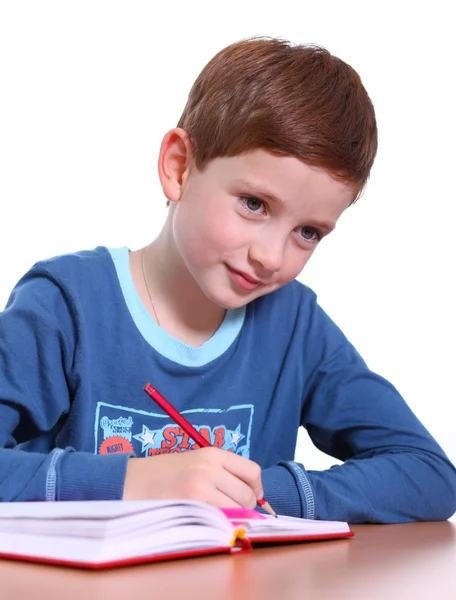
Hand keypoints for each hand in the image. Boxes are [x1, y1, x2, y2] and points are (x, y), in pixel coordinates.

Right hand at [123, 447, 262, 507]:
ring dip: (233, 517)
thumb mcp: (195, 461)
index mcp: (212, 454)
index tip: (254, 496)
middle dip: (245, 506)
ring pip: (237, 510)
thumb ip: (222, 472)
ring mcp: (201, 489)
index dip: (257, 487)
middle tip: (232, 509)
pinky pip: (220, 521)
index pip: (252, 471)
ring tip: (216, 514)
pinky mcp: (192, 507)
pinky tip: (209, 521)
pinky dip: (220, 525)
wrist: (132, 481)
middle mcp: (210, 469)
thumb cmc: (165, 474)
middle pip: (248, 494)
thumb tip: (253, 495)